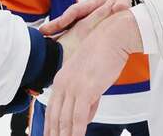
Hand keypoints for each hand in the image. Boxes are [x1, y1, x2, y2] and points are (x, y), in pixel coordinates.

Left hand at [44, 10, 142, 135]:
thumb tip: (84, 118)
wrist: (113, 37)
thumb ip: (87, 100)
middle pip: (54, 117)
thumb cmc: (104, 54)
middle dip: (53, 134)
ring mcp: (72, 87)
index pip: (51, 109)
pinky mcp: (85, 89)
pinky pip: (78, 117)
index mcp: (61, 80)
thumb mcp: (91, 79)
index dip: (49, 127)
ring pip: (64, 120)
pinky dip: (76, 131)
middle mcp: (62, 84)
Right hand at [51, 0, 120, 62]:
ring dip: (54, 31)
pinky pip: (69, 30)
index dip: (68, 16)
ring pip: (66, 25)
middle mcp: (82, 11)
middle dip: (55, 24)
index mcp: (89, 5)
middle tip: (44, 31)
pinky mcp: (81, 25)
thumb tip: (119, 7)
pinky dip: (61, 36)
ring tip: (44, 37)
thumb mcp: (122, 0)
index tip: (61, 22)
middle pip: (66, 17)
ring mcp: (80, 18)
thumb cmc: (119, 1)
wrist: (116, 1)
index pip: (76, 10)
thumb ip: (122, 3)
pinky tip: (54, 46)